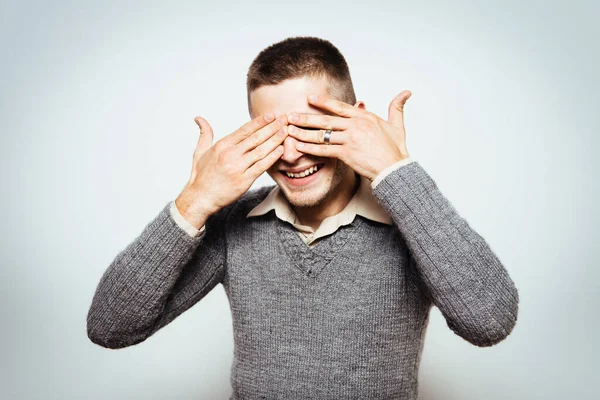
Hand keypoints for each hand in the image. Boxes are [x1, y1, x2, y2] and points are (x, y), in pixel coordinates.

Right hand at [175, 113, 287, 227]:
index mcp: (222, 146)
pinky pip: (261, 166)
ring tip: (286, 131)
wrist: (201, 198)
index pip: (244, 130)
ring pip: (261, 150)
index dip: (259, 122)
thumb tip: (199, 118)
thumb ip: (204, 134)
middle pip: (255, 138)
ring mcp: (238, 168)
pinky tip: (281, 150)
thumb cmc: (201, 176)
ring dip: (275, 140)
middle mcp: (230, 155)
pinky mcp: (244, 180)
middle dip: (271, 127)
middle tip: (284, 119)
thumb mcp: (199, 152)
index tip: (271, 115)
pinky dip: (272, 157)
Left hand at [286, 91, 411, 181]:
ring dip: (303, 133)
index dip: (323, 102)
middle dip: (306, 117)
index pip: (340, 107)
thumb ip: (397, 107)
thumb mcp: (397, 125)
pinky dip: (310, 148)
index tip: (309, 98)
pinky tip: (299, 147)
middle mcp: (355, 126)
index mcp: (364, 117)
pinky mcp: (346, 154)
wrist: (394, 169)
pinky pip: (324, 150)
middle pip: (325, 120)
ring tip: (289, 131)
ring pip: (322, 135)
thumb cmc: (395, 149)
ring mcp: (349, 140)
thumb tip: (406, 92)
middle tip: (290, 115)